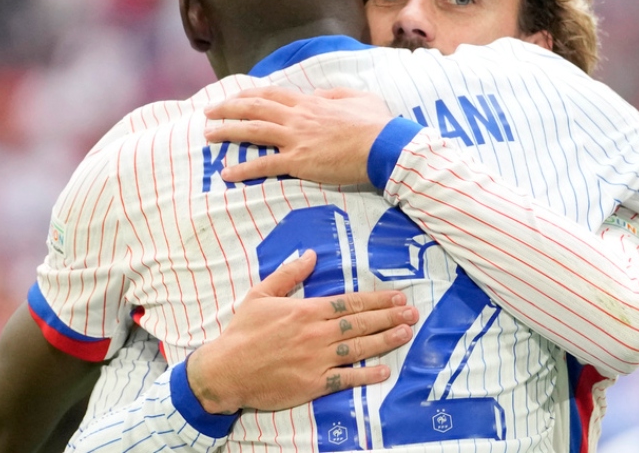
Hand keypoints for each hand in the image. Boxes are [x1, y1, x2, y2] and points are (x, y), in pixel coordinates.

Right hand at [187, 250, 417, 413]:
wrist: (225, 370)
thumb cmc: (242, 332)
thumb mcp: (260, 295)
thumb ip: (288, 275)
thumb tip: (311, 255)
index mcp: (306, 311)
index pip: (349, 303)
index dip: (376, 300)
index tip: (398, 296)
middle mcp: (316, 334)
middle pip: (360, 323)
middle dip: (389, 316)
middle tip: (413, 312)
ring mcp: (317, 359)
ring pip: (358, 348)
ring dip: (385, 340)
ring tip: (406, 333)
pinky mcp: (313, 383)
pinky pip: (345, 379)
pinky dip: (366, 375)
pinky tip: (384, 371)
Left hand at [204, 86, 393, 184]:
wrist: (383, 146)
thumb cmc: (376, 124)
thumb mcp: (359, 98)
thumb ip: (337, 94)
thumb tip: (320, 95)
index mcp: (311, 102)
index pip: (272, 94)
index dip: (249, 94)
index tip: (235, 97)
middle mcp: (298, 117)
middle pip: (255, 108)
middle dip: (228, 108)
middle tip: (209, 113)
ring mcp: (296, 138)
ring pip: (253, 131)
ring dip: (227, 132)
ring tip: (208, 136)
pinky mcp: (298, 161)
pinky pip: (264, 165)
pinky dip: (242, 169)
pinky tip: (226, 174)